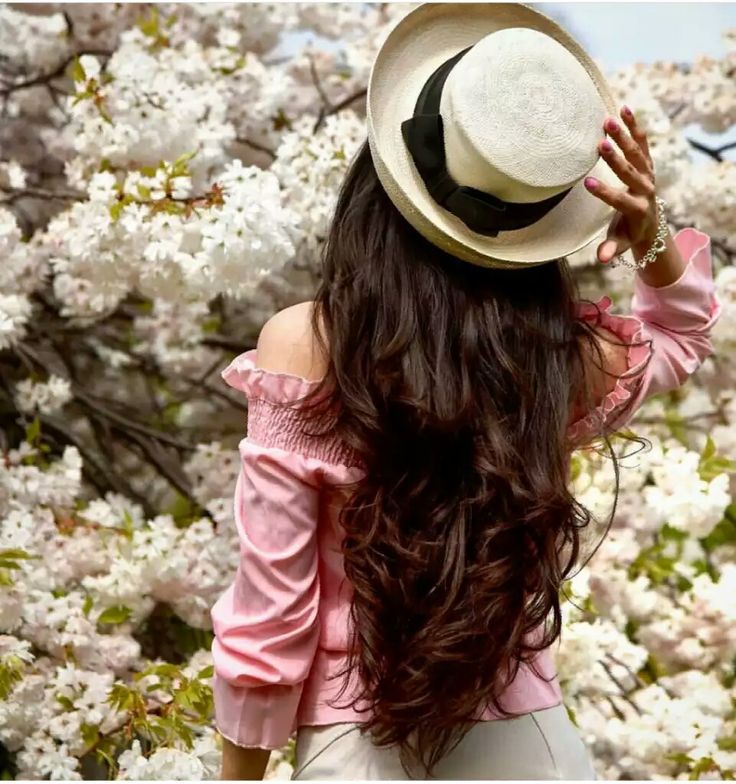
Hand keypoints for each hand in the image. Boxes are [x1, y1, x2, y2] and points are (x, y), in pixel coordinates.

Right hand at [583, 105, 658, 263]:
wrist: (650, 222)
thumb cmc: (628, 233)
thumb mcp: (620, 243)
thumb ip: (611, 249)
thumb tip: (602, 259)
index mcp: (637, 209)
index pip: (619, 199)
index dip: (605, 193)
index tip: (588, 182)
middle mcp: (645, 188)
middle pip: (630, 171)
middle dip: (615, 159)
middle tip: (601, 144)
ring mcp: (648, 173)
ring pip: (636, 152)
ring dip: (623, 136)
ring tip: (608, 121)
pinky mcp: (648, 163)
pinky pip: (642, 142)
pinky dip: (635, 126)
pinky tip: (624, 109)